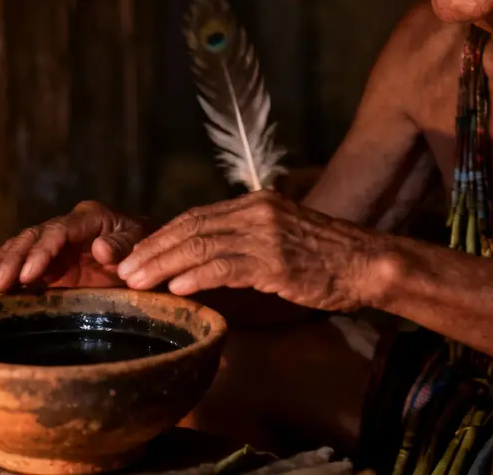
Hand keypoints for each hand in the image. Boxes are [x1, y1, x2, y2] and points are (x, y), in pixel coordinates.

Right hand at [0, 201, 146, 291]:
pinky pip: (22, 261)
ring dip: (0, 264)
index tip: (27, 276)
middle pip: (33, 237)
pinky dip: (3, 267)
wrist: (146, 255)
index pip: (58, 231)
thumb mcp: (140, 244)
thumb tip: (99, 248)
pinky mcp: (50, 261)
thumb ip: (122, 246)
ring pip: (21, 247)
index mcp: (88, 217)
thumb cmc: (145, 248)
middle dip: (12, 260)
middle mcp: (66, 226)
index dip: (41, 252)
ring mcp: (55, 243)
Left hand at [116, 191, 382, 311]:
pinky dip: (197, 276)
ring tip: (138, 283)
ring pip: (201, 245)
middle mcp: (257, 212)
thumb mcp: (282, 238)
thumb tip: (202, 264)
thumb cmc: (327, 260)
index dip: (161, 237)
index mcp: (256, 204)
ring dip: (164, 265)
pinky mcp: (276, 260)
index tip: (134, 256)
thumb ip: (245, 243)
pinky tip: (178, 289)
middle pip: (190, 227)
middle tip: (123, 271)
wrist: (369, 264)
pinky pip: (226, 266)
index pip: (195, 216)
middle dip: (152, 250)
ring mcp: (267, 234)